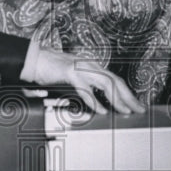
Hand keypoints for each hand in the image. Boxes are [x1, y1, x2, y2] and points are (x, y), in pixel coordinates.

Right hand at [29, 48, 144, 114]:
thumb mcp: (71, 80)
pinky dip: (94, 100)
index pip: (115, 80)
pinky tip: (101, 110)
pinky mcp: (69, 72)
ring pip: (106, 83)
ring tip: (125, 111)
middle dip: (129, 96)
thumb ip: (84, 88)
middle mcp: (89, 65)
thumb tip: (96, 104)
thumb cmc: (49, 71)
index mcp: (91, 67)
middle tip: (139, 109)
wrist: (31, 59)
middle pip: (116, 81)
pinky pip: (86, 88)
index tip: (135, 105)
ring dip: (117, 98)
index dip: (127, 93)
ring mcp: (80, 67)